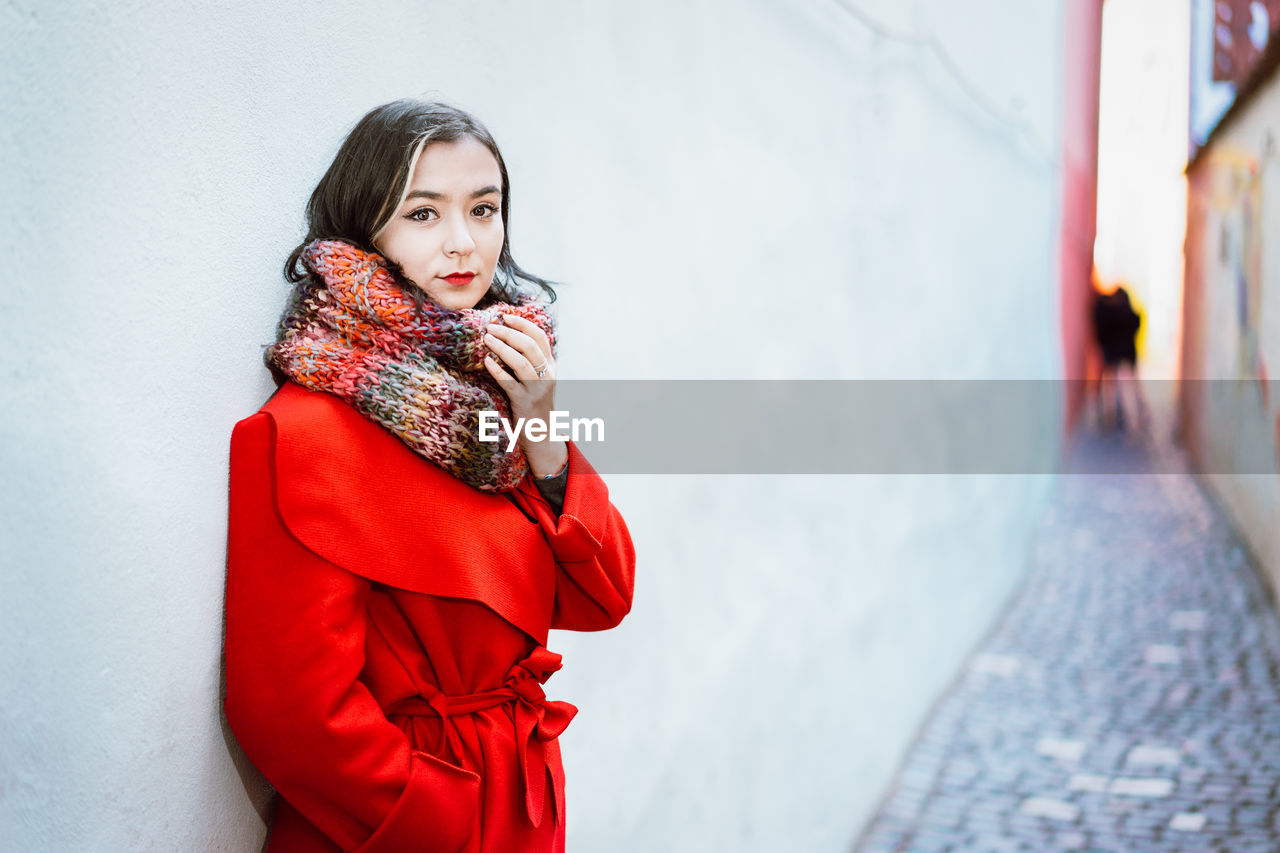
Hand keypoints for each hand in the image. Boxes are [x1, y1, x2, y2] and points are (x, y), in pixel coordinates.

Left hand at [483, 314, 567, 477]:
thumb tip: (505, 338)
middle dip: (509, 333)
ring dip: (502, 347)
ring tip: (486, 338)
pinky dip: (498, 370)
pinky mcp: (525, 402)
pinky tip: (487, 362)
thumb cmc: (533, 404)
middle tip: (490, 326)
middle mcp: (547, 375)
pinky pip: (510, 382)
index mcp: (550, 366)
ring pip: (521, 362)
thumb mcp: (536, 380)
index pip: (540, 337)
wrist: (542, 435)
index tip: (505, 316)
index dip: (523, 324)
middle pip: (530, 346)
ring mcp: (537, 389)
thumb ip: (527, 361)